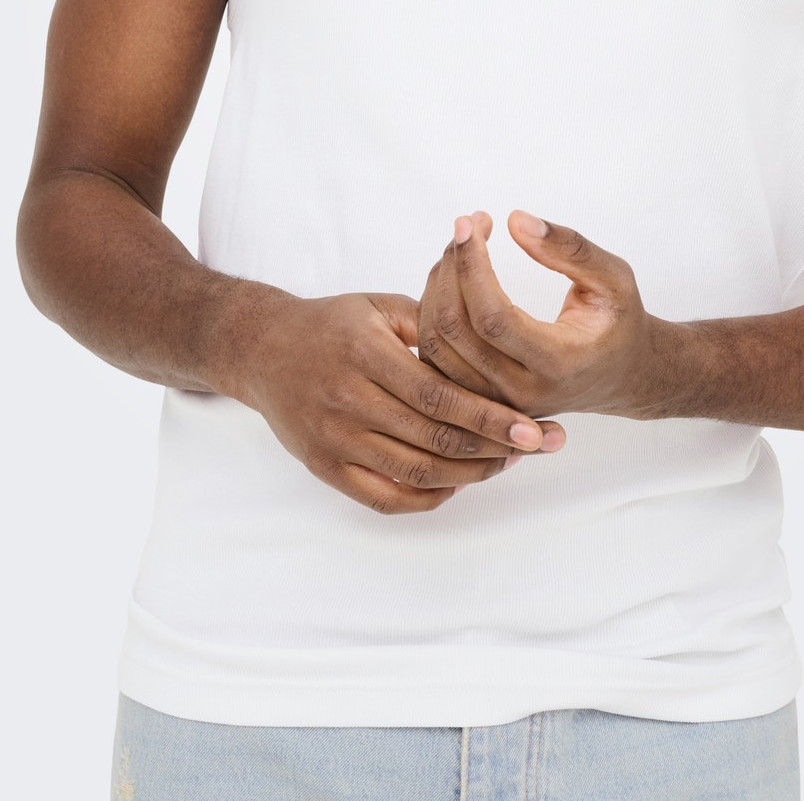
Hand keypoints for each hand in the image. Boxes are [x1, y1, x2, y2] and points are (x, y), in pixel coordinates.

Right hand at [230, 289, 563, 515]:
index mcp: (366, 353)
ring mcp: (334, 439)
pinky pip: (385, 498)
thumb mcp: (380, 305)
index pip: (440, 396)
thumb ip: (432, 323)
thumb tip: (493, 341)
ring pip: (416, 473)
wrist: (262, 349)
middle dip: (496, 448)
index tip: (535, 425)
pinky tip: (458, 484)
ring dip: (470, 474)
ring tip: (508, 461)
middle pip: (435, 439)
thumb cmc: (332, 323)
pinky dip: (428, 498)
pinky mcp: (325, 467)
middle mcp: (348, 400)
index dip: (491, 417)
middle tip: (541, 444)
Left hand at [417, 210, 673, 421]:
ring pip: (437, 346)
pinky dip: (432, 311)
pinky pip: (436, 357)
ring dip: (437, 286)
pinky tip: (452, 278)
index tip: (472, 222)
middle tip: (468, 226)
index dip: (472, 265)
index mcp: (558, 364)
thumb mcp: (614, 278)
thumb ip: (569, 248)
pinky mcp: (479, 400)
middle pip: (455, 330)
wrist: (621, 375)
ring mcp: (495, 403)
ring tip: (462, 248)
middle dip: (451, 268)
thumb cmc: (618, 322)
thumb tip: (515, 220)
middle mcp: (521, 392)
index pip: (493, 317)